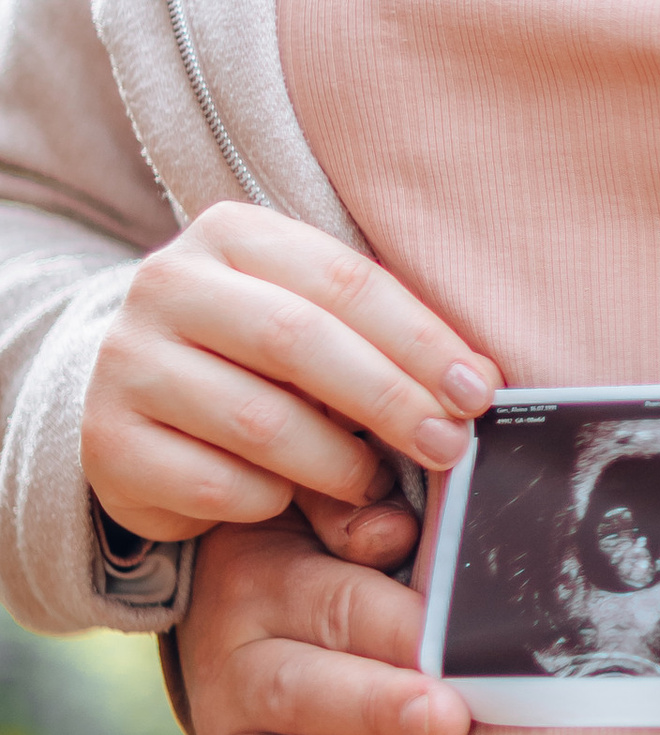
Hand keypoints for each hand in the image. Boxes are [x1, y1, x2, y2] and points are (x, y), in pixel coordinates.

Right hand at [84, 203, 499, 542]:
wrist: (133, 397)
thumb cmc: (256, 357)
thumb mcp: (314, 322)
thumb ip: (383, 341)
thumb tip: (478, 383)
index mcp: (231, 233)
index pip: (344, 279)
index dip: (421, 339)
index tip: (479, 391)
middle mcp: (167, 285)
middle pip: (299, 341)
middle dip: (389, 399)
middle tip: (450, 445)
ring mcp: (127, 363)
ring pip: (259, 422)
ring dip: (337, 463)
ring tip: (373, 481)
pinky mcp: (106, 444)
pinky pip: (216, 485)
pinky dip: (270, 500)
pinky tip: (287, 498)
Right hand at [180, 515, 470, 734]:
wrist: (239, 605)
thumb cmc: (329, 558)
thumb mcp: (333, 520)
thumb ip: (363, 519)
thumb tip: (395, 530)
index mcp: (271, 583)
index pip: (337, 602)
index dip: (401, 627)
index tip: (462, 646)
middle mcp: (240, 665)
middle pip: (295, 691)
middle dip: (375, 711)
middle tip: (448, 725)